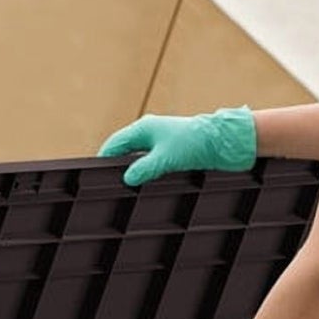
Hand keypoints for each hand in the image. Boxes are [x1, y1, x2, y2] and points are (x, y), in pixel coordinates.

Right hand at [97, 107, 255, 185]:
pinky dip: (147, 173)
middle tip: (109, 186)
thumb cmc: (194, 143)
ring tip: (127, 190)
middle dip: (117, 167)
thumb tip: (127, 179)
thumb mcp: (164, 159)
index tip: (94, 175)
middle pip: (125, 151)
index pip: (114, 144)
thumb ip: (142, 169)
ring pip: (139, 158)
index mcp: (143, 128)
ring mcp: (162, 141)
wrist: (224, 141)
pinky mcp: (174, 151)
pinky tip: (148, 185)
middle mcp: (150, 133)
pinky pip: (153, 163)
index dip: (104, 159)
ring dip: (134, 171)